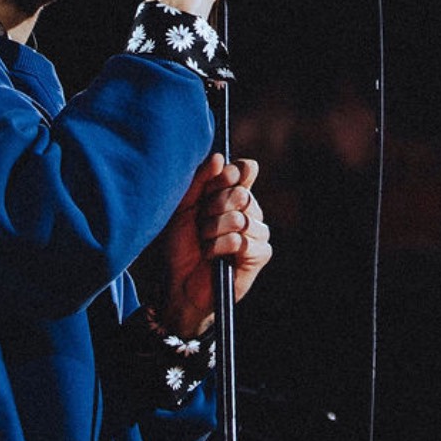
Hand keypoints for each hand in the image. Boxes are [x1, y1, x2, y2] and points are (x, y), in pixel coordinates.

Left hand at [156, 154, 271, 336]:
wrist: (179, 283)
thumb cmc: (181, 245)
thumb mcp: (183, 207)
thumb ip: (199, 180)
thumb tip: (219, 157)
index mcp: (234, 194)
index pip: (244, 170)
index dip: (228, 176)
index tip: (210, 188)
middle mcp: (251, 210)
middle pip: (241, 194)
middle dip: (213, 209)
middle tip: (200, 223)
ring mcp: (258, 232)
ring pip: (238, 218)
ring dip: (212, 232)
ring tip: (204, 243)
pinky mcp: (261, 254)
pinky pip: (240, 240)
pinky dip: (219, 248)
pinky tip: (212, 257)